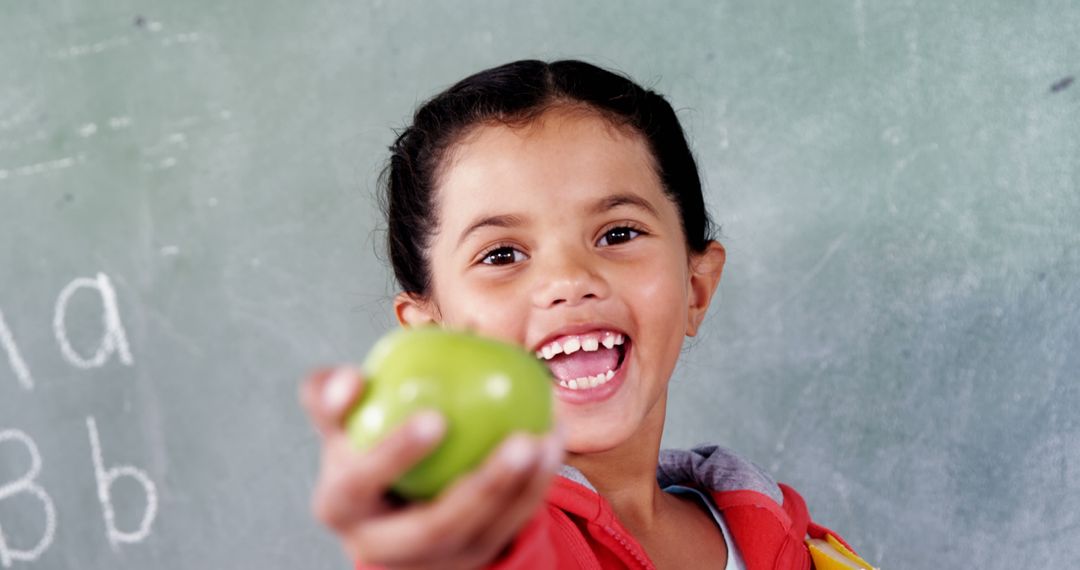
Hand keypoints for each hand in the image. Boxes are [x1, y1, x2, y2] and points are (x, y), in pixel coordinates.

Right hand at [300, 367, 563, 569]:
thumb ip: (336, 391)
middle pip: (429, 527)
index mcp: (339, 505)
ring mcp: (429, 559)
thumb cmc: (365, 441)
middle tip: (516, 441)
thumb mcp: (343, 419)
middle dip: (473, 489)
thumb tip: (350, 375)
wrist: (389, 502)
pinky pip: (508, 525)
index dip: (390, 453)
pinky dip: (533, 485)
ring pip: (479, 530)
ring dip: (514, 486)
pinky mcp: (468, 559)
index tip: (433, 416)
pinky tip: (552, 440)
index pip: (356, 482)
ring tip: (538, 438)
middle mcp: (380, 545)